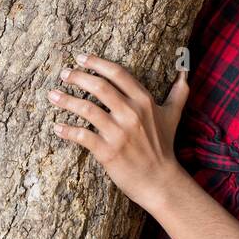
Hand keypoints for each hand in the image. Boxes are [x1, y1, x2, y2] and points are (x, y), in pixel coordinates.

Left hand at [49, 52, 190, 211]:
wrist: (160, 180)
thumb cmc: (164, 146)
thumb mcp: (173, 115)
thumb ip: (179, 92)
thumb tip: (185, 71)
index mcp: (144, 101)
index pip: (117, 74)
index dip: (97, 62)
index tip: (81, 57)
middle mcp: (131, 114)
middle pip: (99, 87)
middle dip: (77, 77)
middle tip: (64, 74)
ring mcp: (119, 133)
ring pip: (86, 109)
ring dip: (66, 100)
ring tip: (52, 95)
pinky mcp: (107, 152)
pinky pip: (82, 137)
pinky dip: (67, 131)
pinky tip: (57, 127)